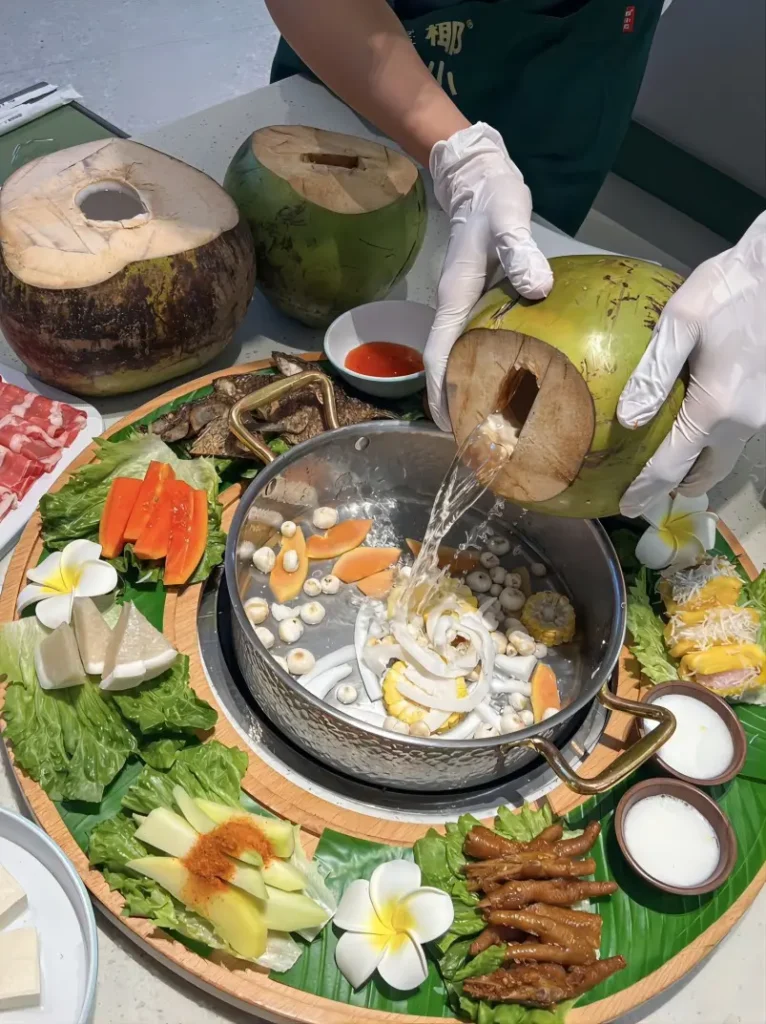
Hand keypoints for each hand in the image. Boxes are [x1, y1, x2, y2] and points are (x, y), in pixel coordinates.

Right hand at [424, 123, 553, 429]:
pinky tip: (506, 380)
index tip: (447, 425)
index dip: (439, 392)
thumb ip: (520, 251)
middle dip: (453, 402)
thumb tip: (537, 287)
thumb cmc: (493, 200)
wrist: (480, 178)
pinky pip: (475, 342)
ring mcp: (465, 305)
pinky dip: (484, 367)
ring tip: (491, 419)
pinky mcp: (479, 301)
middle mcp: (455, 307)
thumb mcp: (508, 220)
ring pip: (458, 356)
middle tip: (475, 435)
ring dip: (467, 387)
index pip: (437, 354)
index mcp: (456, 298)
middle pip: (444, 365)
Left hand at [618, 212, 765, 516]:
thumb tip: (627, 420)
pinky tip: (697, 431)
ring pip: (727, 456)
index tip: (626, 508)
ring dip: (700, 466)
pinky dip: (716, 444)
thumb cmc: (731, 288)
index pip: (672, 464)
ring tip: (670, 465)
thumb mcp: (681, 321)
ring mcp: (764, 413)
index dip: (646, 490)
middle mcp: (745, 421)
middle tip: (648, 491)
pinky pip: (740, 435)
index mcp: (716, 406)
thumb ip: (653, 374)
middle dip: (677, 486)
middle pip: (707, 472)